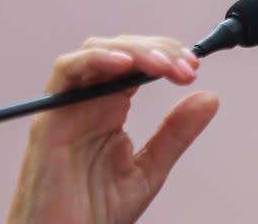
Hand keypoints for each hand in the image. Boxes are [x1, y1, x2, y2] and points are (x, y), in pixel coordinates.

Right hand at [7, 35, 218, 223]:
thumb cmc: (92, 216)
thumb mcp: (148, 170)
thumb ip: (176, 134)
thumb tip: (209, 98)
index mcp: (109, 109)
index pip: (137, 64)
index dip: (167, 56)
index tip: (193, 66)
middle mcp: (87, 102)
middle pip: (120, 51)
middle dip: (157, 50)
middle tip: (186, 67)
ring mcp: (67, 106)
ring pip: (96, 51)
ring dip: (133, 50)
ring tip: (163, 65)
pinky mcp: (48, 118)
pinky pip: (66, 71)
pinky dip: (95, 58)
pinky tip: (125, 64)